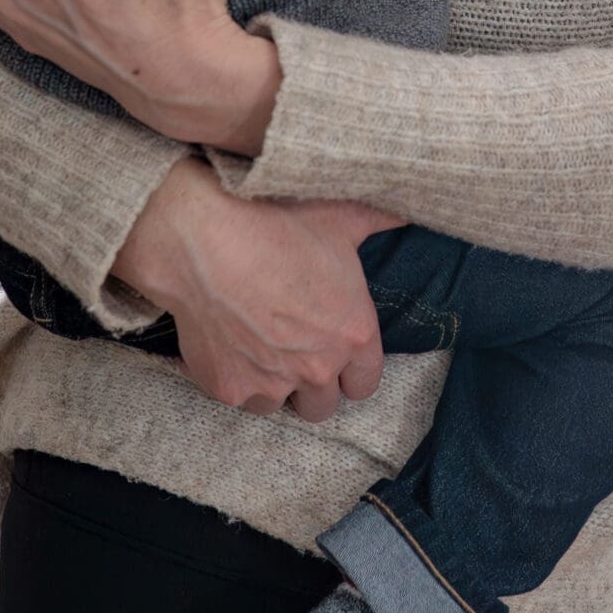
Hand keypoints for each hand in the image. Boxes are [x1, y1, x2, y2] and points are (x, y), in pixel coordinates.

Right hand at [115, 161, 400, 418]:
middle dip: (313, 382)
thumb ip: (382, 218)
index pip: (365, 383)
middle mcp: (318, 368)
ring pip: (280, 404)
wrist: (203, 238)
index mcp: (354, 334)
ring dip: (273, 384)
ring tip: (259, 345)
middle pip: (323, 404)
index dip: (351, 369)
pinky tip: (228, 342)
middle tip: (294, 348)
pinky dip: (235, 377)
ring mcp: (272, 384)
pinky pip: (239, 397)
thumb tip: (409, 208)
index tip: (334, 352)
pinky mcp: (229, 389)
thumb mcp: (342, 214)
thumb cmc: (278, 223)